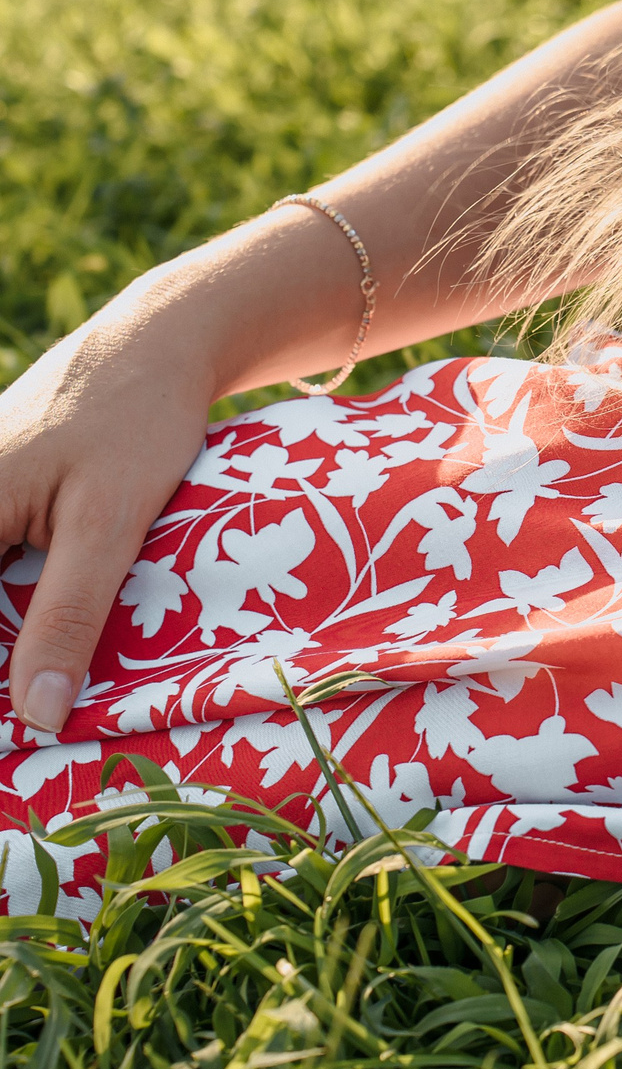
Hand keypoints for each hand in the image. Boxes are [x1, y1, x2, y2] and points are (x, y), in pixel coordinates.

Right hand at [0, 310, 219, 733]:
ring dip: (19, 634)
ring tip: (46, 698)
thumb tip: (35, 716)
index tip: (17, 729)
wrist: (161, 339)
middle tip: (40, 720)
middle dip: (10, 656)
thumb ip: (70, 617)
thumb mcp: (110, 524)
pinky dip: (24, 604)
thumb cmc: (137, 421)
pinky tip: (44, 643)